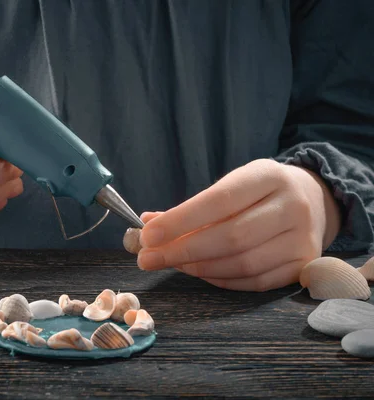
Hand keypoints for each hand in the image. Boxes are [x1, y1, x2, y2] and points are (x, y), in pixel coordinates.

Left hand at [137, 159, 340, 291]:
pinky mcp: (304, 265)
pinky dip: (221, 279)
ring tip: (173, 263)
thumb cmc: (257, 194)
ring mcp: (302, 238)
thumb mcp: (230, 186)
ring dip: (198, 268)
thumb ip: (191, 207)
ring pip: (242, 263)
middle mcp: (292, 206)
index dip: (180, 221)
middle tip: (148, 258)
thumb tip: (147, 225)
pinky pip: (255, 281)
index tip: (148, 235)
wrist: (311, 200)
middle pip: (231, 237)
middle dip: (182, 250)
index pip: (220, 201)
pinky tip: (200, 271)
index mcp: (268, 176)